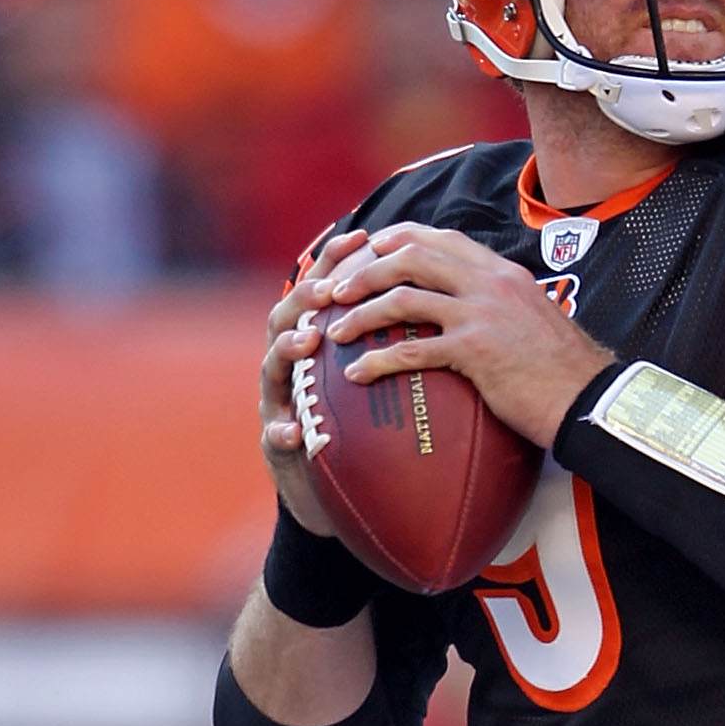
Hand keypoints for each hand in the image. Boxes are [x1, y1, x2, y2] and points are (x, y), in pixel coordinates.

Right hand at [260, 239, 377, 530]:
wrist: (335, 488)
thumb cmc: (363, 425)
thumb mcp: (384, 377)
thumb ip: (401, 340)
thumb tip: (452, 299)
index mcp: (317, 339)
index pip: (326, 289)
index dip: (339, 260)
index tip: (363, 237)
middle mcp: (291, 363)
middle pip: (286, 316)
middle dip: (304, 298)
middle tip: (327, 289)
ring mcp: (279, 399)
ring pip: (272, 367)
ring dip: (286, 352)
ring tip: (306, 345)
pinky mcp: (276, 441)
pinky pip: (274, 434)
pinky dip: (281, 431)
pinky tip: (293, 433)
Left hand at [314, 222, 612, 448]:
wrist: (590, 398)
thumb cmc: (564, 371)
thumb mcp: (534, 319)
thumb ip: (502, 304)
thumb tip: (474, 312)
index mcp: (502, 271)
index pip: (439, 237)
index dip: (396, 240)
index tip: (367, 250)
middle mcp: (489, 282)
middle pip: (411, 257)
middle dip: (365, 270)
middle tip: (336, 289)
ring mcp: (481, 313)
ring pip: (403, 298)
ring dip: (362, 312)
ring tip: (335, 329)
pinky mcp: (475, 350)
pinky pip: (412, 350)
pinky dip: (378, 359)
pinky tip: (358, 373)